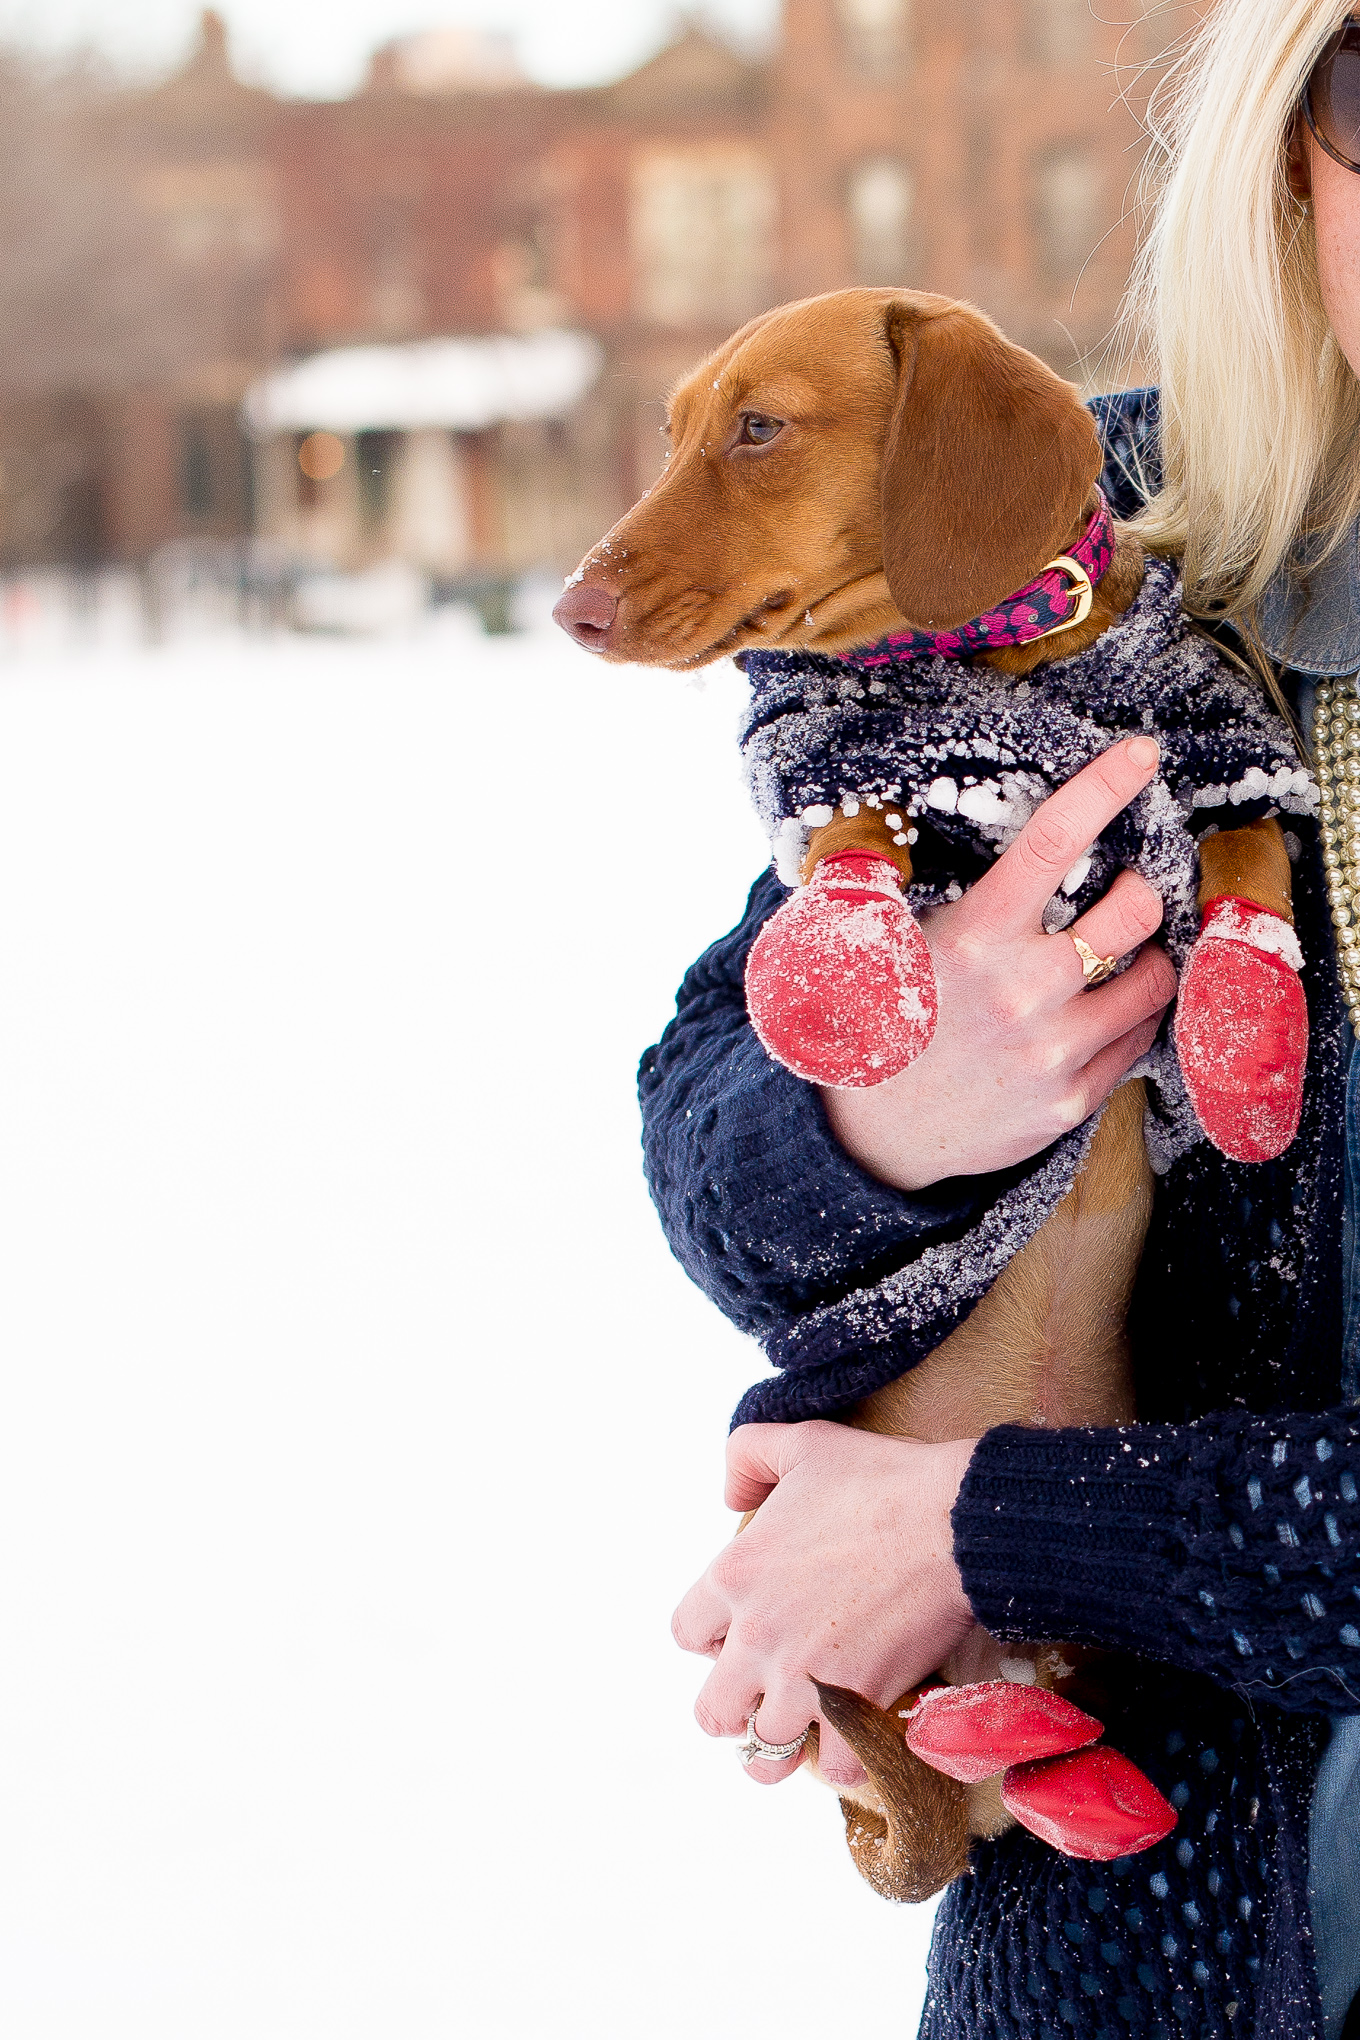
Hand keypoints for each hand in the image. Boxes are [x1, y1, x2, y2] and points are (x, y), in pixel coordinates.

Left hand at [672, 1422, 977, 1786]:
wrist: (952, 1521)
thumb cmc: (881, 1479)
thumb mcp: (800, 1441)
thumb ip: (747, 1456)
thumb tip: (729, 1497)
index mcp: (733, 1577)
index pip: (685, 1635)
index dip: (711, 1637)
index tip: (742, 1633)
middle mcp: (756, 1638)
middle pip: (712, 1713)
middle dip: (734, 1709)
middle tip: (764, 1694)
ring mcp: (804, 1679)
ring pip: (764, 1754)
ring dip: (780, 1746)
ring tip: (802, 1730)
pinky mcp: (858, 1706)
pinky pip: (836, 1768)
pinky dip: (847, 1760)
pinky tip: (857, 1733)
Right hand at [821, 736, 1175, 1188]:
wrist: (872, 1132)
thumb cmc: (889, 1016)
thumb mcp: (898, 941)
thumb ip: (946, 891)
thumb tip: (997, 837)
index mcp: (975, 935)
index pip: (1052, 841)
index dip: (1103, 787)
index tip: (1141, 754)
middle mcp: (1021, 988)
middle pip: (1134, 911)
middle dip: (1140, 893)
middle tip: (1124, 895)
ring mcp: (1051, 1049)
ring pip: (1154, 978)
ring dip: (1148, 959)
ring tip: (1117, 961)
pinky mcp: (1070, 1098)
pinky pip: (1139, 1040)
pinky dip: (1131, 1017)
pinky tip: (1099, 1013)